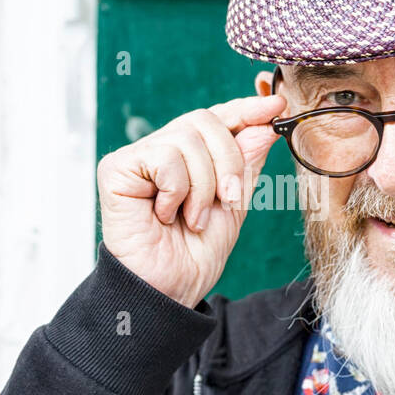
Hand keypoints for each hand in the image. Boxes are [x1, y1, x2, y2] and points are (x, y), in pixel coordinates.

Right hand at [96, 94, 286, 306]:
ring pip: (187, 139)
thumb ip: (246, 164)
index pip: (217, 118)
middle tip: (229, 199)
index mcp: (189, 156)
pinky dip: (176, 191)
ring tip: (192, 218)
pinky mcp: (116, 169)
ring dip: (202, 186)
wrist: (169, 289)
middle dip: (229, 161)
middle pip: (205, 120)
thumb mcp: (234, 204)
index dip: (246, 109)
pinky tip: (165, 214)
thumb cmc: (195, 254)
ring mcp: (137, 157)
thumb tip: (263, 125)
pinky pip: (164, 157)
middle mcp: (161, 150)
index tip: (277, 104)